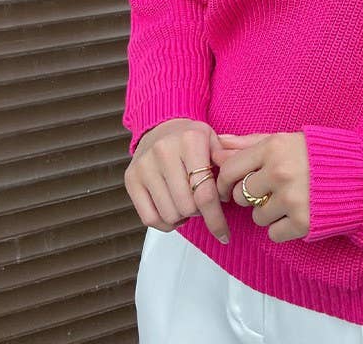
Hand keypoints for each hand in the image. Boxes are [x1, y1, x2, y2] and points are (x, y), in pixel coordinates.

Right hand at [124, 117, 235, 243]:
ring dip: (183, 217)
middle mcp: (164, 151)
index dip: (216, 218)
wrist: (160, 127)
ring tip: (187, 201)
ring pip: (170, 215)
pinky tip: (173, 208)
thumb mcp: (214, 141)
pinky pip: (149, 218)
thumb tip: (231, 193)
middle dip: (200, 212)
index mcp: (190, 140)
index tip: (224, 234)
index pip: (205, 192)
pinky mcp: (131, 178)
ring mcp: (144, 165)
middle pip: (188, 207)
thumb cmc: (192, 140)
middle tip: (202, 201)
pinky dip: (165, 223)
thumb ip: (227, 164)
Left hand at [212, 131, 309, 242]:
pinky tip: (297, 214)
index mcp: (273, 148)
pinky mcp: (302, 222)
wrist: (361, 173)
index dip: (225, 182)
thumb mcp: (284, 140)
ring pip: (257, 216)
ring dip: (268, 212)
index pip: (230, 169)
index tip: (231, 187)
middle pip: (241, 196)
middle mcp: (279, 172)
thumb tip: (218, 144)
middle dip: (251, 196)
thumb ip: (248, 143)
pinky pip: (274, 234)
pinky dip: (283, 228)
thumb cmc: (318, 154)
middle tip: (269, 191)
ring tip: (289, 200)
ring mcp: (290, 198)